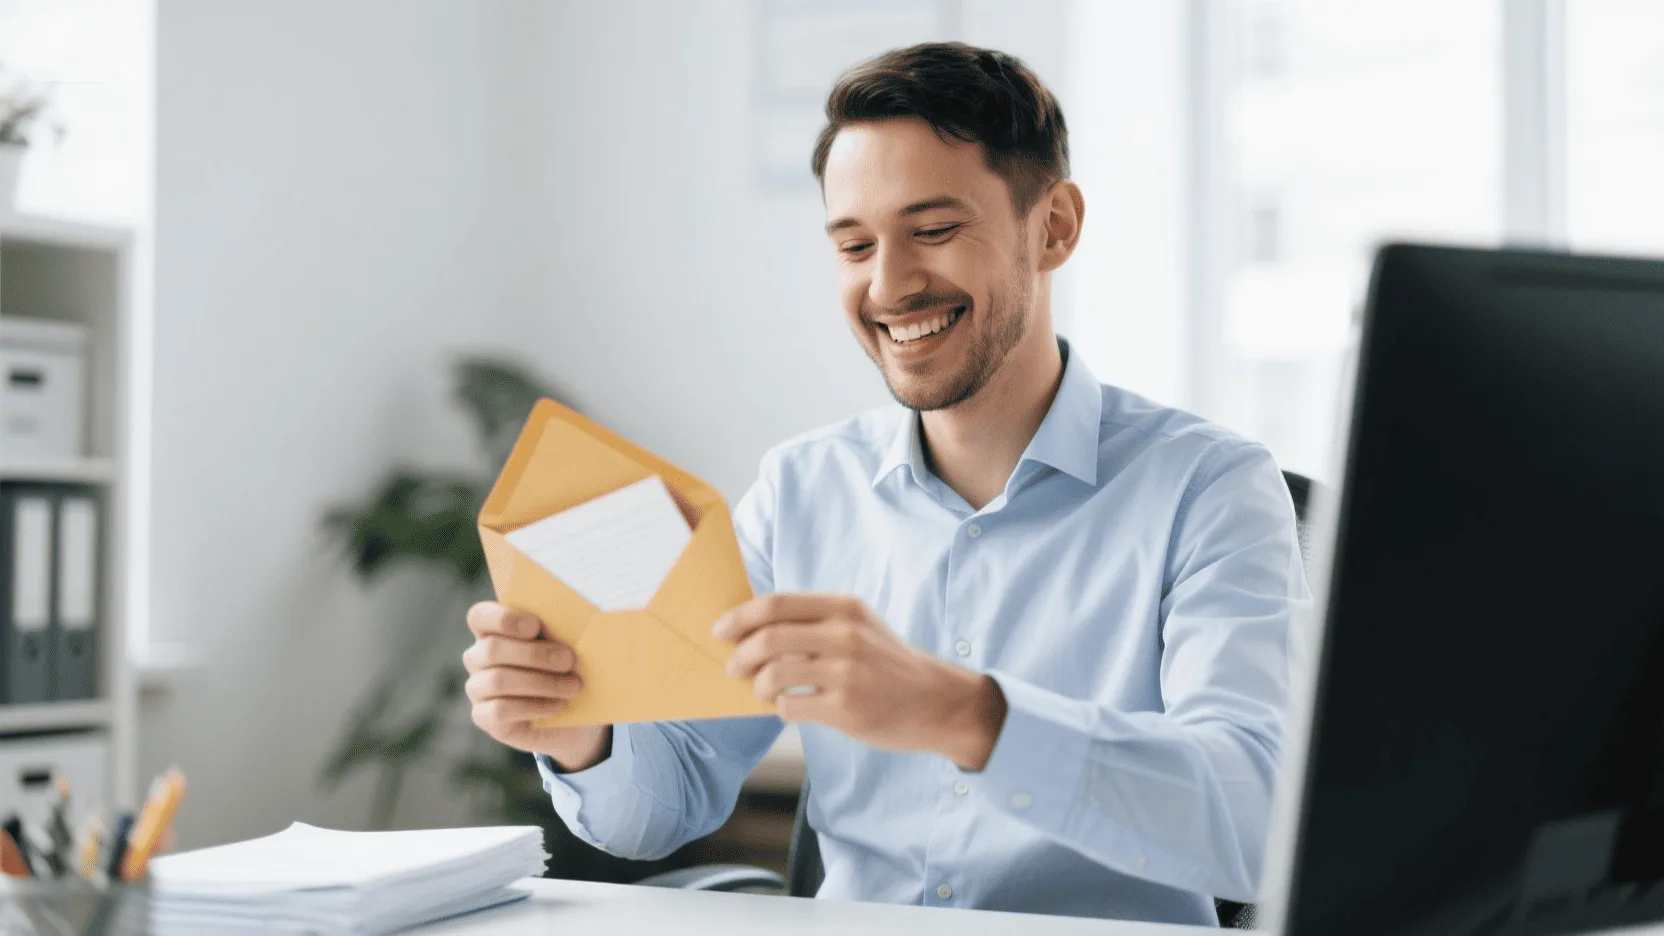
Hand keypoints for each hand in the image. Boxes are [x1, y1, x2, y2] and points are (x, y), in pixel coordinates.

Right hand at [462, 602, 609, 770]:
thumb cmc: (567, 669)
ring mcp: (477, 688)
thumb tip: (561, 627)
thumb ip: (556, 632)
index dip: (503, 618)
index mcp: (494, 630)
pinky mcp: (484, 717)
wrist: (573, 714)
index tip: (535, 625)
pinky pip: (500, 710)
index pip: (479, 616)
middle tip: (568, 659)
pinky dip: (535, 706)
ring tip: (572, 686)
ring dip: (541, 682)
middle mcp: (478, 657)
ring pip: (497, 680)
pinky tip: (558, 705)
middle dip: (534, 654)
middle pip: (491, 649)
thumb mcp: (565, 646)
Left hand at [714, 594, 1006, 770]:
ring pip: (773, 674)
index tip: (721, 631)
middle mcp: (845, 635)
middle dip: (739, 655)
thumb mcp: (860, 626)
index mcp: (845, 608)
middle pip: (768, 638)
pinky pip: (790, 705)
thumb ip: (815, 621)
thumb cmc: (888, 664)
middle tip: (733, 668)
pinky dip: (780, 708)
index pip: (776, 604)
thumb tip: (754, 628)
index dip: (740, 617)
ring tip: (761, 691)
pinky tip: (790, 707)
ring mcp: (846, 672)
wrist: (937, 702)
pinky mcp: (846, 708)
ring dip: (756, 686)